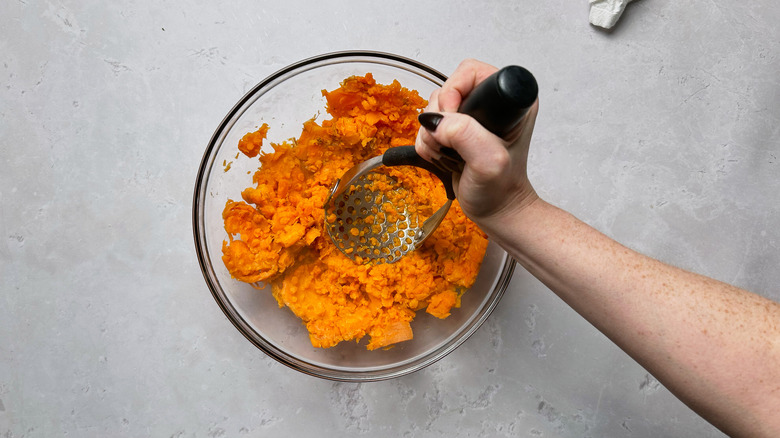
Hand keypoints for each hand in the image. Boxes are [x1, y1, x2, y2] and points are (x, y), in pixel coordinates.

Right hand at [415, 59, 539, 220]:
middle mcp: (490, 103)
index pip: (470, 72)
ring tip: (448, 155)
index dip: (453, 92)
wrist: (496, 211)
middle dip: (439, 118)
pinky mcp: (455, 131)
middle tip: (451, 144)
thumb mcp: (489, 162)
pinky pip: (426, 126)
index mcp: (509, 100)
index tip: (453, 122)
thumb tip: (435, 121)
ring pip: (433, 108)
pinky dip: (427, 143)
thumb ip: (465, 134)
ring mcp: (471, 117)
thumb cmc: (501, 190)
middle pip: (446, 89)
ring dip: (431, 134)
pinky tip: (443, 158)